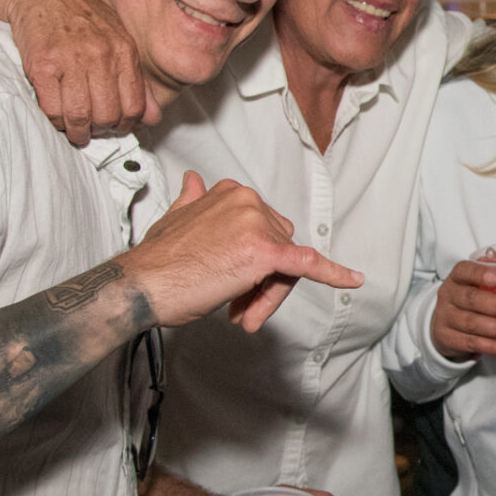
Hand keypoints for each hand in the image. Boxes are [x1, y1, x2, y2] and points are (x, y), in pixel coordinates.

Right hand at [0, 0, 151, 142]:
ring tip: (73, 129)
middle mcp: (100, 54)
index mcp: (123, 50)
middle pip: (107, 115)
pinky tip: (56, 115)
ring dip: (76, 131)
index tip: (114, 126)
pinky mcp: (43, 64)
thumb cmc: (79, 17)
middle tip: (91, 129)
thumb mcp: (116, 39)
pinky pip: (52, 108)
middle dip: (99, 130)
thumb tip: (152, 118)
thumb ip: (135, 80)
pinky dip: (54, 119)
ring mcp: (71, 59)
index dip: (125, 124)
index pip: (134, 106)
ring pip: (80, 116)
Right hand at [126, 171, 361, 330]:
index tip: (232, 281)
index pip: (264, 228)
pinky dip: (334, 273)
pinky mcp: (266, 253)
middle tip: (240, 308)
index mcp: (231, 192)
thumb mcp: (174, 219)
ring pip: (286, 266)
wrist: (141, 285)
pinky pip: (308, 264)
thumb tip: (195, 181)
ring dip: (268, 295)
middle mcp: (248, 201)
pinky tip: (354, 280)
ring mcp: (257, 225)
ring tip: (241, 315)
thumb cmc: (156, 262)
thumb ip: (192, 201)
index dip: (255, 262)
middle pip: (280, 248)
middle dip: (265, 281)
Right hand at [430, 261, 495, 360]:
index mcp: (457, 277)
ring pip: (471, 323)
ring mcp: (445, 317)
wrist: (444, 324)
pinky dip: (491, 347)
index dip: (479, 274)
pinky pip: (470, 343)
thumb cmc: (471, 299)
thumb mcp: (477, 285)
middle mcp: (448, 295)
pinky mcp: (447, 338)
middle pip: (471, 299)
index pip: (465, 271)